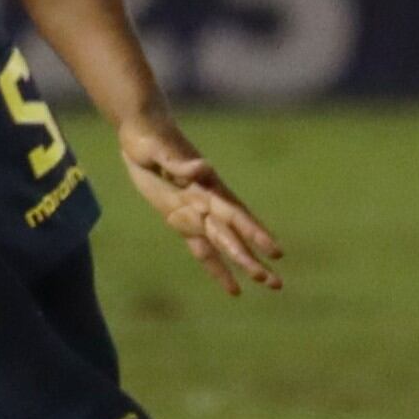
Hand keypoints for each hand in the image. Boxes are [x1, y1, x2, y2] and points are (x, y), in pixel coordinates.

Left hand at [118, 119, 283, 295]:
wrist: (142, 132)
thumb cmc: (152, 139)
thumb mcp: (161, 150)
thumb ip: (180, 164)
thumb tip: (203, 167)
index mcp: (207, 188)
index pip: (236, 215)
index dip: (255, 233)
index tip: (275, 251)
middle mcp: (206, 203)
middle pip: (233, 237)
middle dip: (253, 259)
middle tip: (276, 283)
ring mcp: (194, 213)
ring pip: (223, 245)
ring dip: (243, 265)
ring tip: (268, 283)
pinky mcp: (179, 218)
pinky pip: (200, 247)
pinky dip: (215, 266)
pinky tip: (232, 285)